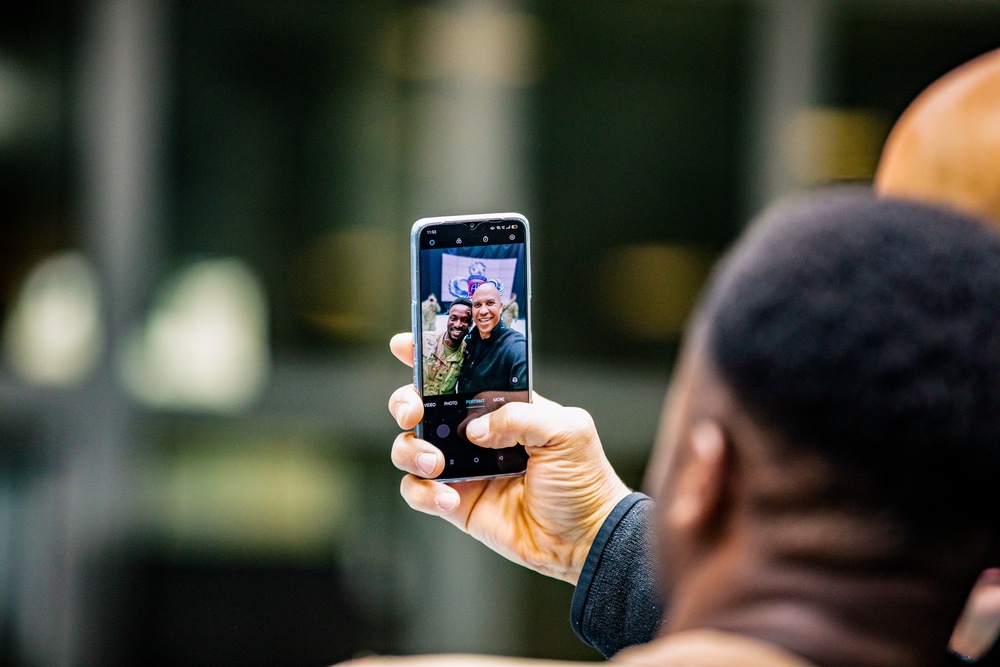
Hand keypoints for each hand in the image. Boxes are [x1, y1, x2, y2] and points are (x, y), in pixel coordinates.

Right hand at [388, 333, 630, 583]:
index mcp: (503, 406)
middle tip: (414, 412)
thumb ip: (519, 416)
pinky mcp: (454, 501)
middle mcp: (476, 433)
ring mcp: (462, 467)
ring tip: (437, 465)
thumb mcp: (566, 431)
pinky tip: (450, 498)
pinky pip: (418, 491)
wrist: (583, 538)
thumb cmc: (584, 481)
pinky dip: (424, 493)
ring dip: (411, 450)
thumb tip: (473, 430)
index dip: (430, 356)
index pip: (462, 373)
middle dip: (405, 402)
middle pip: (422, 405)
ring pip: (409, 447)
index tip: (403, 345)